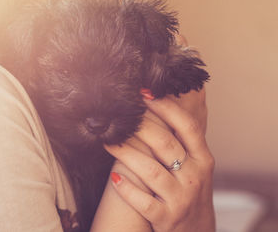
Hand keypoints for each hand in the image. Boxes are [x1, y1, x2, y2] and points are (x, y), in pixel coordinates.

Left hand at [104, 89, 214, 231]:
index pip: (187, 127)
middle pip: (165, 144)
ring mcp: (181, 199)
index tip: (144, 92)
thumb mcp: (196, 166)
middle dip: (139, 125)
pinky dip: (127, 189)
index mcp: (203, 159)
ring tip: (107, 140)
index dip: (166, 107)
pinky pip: (143, 202)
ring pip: (150, 171)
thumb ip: (183, 141)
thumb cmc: (190, 190)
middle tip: (119, 113)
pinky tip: (114, 177)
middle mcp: (195, 177)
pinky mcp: (166, 219)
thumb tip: (160, 106)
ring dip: (125, 153)